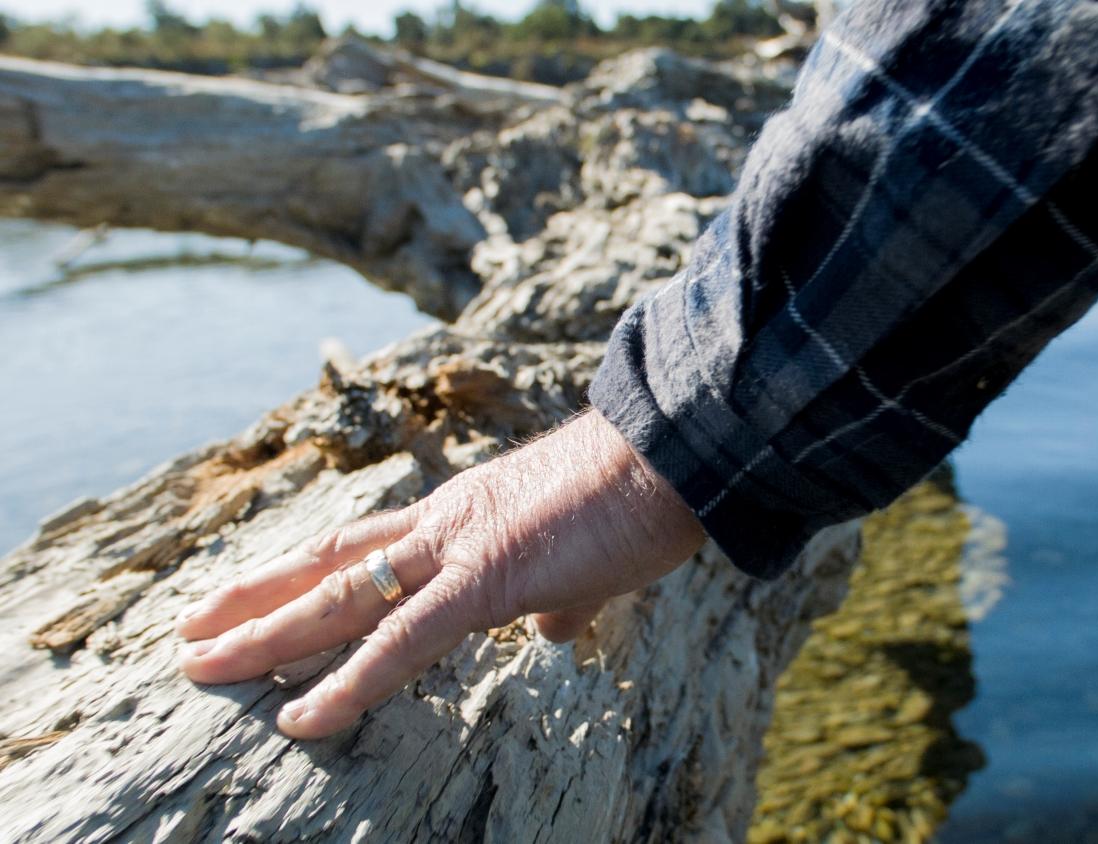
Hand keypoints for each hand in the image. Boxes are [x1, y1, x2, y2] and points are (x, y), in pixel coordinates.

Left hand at [175, 410, 704, 738]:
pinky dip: (349, 683)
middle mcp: (443, 524)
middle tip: (189, 628)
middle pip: (328, 566)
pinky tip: (304, 718)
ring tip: (200, 665)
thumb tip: (552, 633)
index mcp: (464, 515)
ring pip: (339, 599)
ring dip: (265, 635)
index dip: (304, 572)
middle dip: (254, 600)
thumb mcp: (586, 558)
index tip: (254, 594)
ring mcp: (458, 548)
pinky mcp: (488, 580)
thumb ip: (559, 597)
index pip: (364, 546)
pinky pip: (402, 642)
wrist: (675, 455)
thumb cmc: (640, 500)